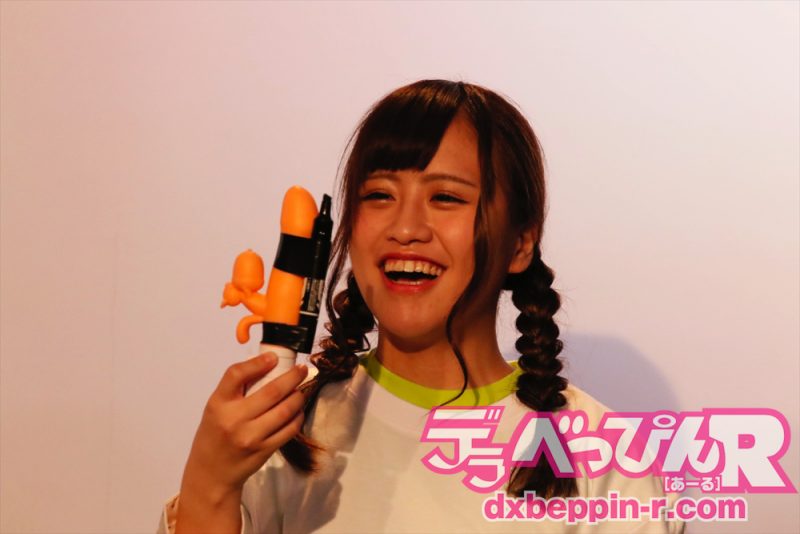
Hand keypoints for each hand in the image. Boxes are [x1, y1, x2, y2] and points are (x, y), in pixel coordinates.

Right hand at [179, 353, 307, 504]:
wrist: (211, 473)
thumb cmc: (214, 434)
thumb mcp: (216, 408)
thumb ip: (237, 389)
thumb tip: (268, 365)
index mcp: (218, 404)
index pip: (236, 374)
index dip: (258, 363)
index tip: (273, 357)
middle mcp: (234, 419)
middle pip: (271, 391)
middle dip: (292, 377)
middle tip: (301, 369)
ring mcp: (251, 437)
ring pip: (285, 410)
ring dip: (298, 397)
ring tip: (300, 390)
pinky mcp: (264, 450)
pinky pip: (289, 429)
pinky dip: (297, 416)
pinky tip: (297, 410)